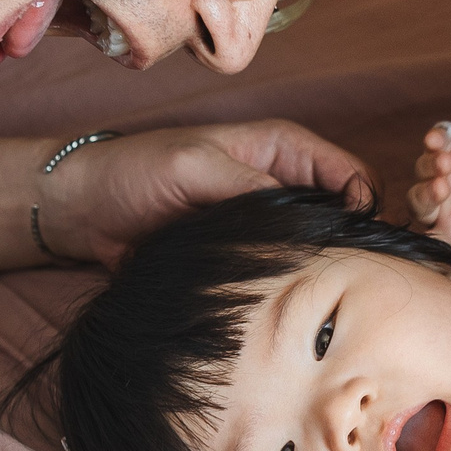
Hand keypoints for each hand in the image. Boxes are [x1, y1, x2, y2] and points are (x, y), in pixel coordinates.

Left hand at [32, 120, 373, 267]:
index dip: (365, 208)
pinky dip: (291, 286)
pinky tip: (283, 301)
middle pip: (347, 217)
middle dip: (350, 245)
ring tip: (310, 293)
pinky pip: (287, 272)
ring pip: (321, 250)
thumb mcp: (194, 167)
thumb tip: (308, 220)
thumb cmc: (134, 172)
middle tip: (339, 277)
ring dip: (319, 270)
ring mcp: (268, 223)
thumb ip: (252, 187)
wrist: (85, 211)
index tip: (352, 244)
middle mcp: (285, 184)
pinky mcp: (248, 254)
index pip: (354, 176)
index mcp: (285, 148)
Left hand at [407, 126, 450, 288]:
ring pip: (422, 171)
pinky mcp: (443, 146)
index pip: (427, 237)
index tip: (442, 237)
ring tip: (447, 163)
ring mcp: (436, 173)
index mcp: (442, 229)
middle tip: (443, 189)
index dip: (430, 236)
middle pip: (418, 202)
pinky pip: (432, 143)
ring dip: (431, 167)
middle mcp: (434, 203)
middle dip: (427, 195)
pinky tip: (437, 140)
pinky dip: (434, 140)